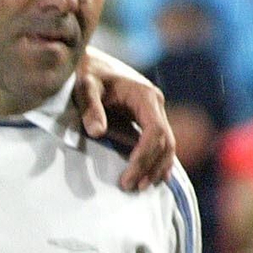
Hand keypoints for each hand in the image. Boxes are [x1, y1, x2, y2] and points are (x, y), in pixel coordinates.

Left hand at [74, 48, 174, 190]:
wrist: (90, 64)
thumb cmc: (86, 74)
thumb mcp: (85, 87)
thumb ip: (90, 108)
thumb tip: (97, 132)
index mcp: (145, 96)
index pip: (155, 131)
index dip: (145, 156)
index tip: (129, 174)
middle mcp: (155, 104)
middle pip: (165, 141)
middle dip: (150, 166)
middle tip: (130, 187)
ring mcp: (154, 112)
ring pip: (167, 145)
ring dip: (156, 168)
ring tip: (138, 188)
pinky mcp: (147, 120)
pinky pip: (159, 144)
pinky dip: (157, 162)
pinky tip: (151, 179)